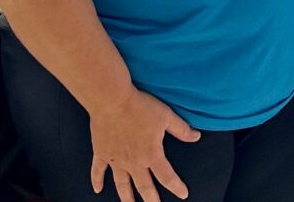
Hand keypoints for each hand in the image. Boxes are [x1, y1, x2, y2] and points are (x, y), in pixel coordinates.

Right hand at [89, 87, 200, 201]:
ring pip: (122, 185)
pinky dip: (97, 181)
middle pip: (144, 186)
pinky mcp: (101, 153)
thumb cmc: (140, 106)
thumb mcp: (166, 116)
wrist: (113, 101)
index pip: (166, 176)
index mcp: (151, 154)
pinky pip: (98, 171)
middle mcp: (133, 162)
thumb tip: (196, 137)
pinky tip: (97, 190)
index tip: (183, 194)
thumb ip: (181, 129)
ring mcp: (116, 160)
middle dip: (151, 200)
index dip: (176, 186)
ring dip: (126, 197)